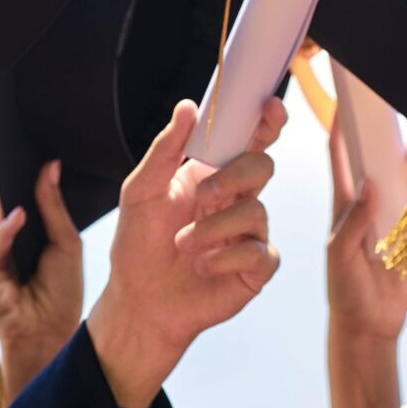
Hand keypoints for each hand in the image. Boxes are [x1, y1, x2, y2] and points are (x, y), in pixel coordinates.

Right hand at [0, 160, 84, 407]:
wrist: (51, 332)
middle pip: (8, 203)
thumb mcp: (66, 242)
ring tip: (22, 173)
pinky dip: (5, 232)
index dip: (28, 175)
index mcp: (31, 233)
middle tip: (24, 149)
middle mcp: (10, 241)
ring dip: (10, 201)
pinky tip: (18, 217)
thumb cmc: (61, 291)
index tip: (37, 147)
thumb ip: (53, 206)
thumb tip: (50, 166)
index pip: (25, 197)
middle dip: (15, 180)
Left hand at [86, 97, 288, 407]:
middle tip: (202, 196)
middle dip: (234, 176)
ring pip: (257, 212)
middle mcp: (237, 200)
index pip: (249, 140)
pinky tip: (203, 267)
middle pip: (262, 166)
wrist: (138, 301)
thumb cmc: (139, 245)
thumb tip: (187, 106)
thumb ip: (165, 149)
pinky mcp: (256, 268)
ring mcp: (250, 234)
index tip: (268, 106)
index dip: (266, 121)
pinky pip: (260, 252)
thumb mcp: (141, 190)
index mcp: (214, 175)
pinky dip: (226, 258)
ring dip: (214, 228)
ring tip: (183, 246)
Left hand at [326, 125, 406, 344]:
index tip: (352, 99)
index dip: (344, 124)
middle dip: (405, 150)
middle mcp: (372, 202)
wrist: (371, 325)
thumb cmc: (345, 289)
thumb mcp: (342, 255)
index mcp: (346, 200)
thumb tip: (370, 184)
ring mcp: (395, 217)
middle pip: (389, 160)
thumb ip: (355, 220)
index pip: (342, 153)